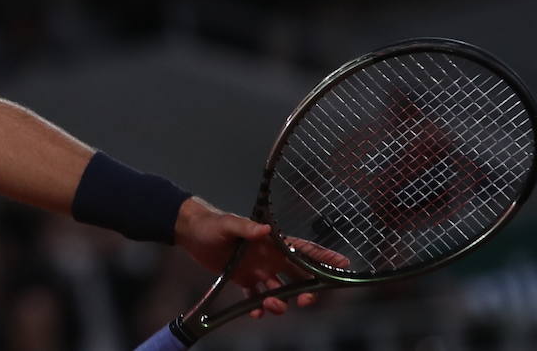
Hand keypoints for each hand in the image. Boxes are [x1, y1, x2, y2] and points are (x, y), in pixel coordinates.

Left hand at [173, 197, 348, 317]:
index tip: (344, 264)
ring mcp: (259, 269)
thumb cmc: (212, 224)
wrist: (193, 232)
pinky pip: (257, 298)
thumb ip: (245, 227)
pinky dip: (259, 308)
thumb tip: (264, 230)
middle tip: (306, 301)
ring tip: (271, 306)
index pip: (303, 250)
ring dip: (281, 302)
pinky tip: (256, 312)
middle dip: (308, 289)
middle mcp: (270, 257)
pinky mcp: (244, 279)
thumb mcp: (228, 224)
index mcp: (272, 242)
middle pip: (298, 275)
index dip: (324, 257)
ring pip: (280, 290)